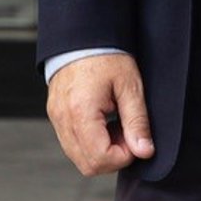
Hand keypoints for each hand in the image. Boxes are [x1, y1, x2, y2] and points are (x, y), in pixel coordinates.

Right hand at [46, 53, 154, 176]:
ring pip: (78, 157)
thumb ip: (137, 121)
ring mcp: (56, 118)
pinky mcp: (56, 115)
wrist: (83, 35)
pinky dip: (90, 143)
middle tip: (128, 135)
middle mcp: (63, 119)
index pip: (100, 158)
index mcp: (81, 111)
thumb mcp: (130, 86)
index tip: (136, 139)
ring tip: (116, 126)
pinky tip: (104, 124)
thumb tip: (145, 151)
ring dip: (101, 152)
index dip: (123, 156)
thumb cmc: (107, 55)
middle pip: (87, 165)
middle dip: (113, 158)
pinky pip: (71, 144)